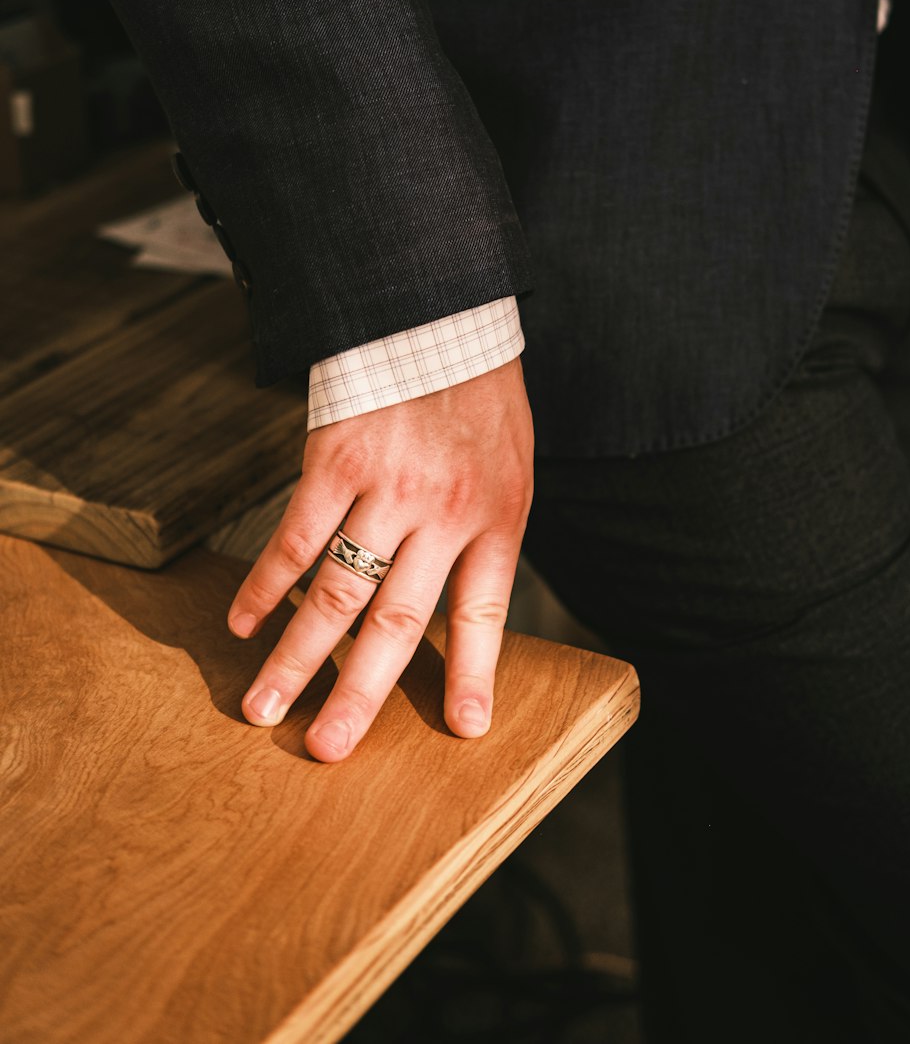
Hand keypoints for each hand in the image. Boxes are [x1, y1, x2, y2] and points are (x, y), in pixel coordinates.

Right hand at [227, 358, 533, 760]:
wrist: (437, 315)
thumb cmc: (477, 399)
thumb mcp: (510, 466)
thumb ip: (487, 532)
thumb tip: (460, 604)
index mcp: (496, 517)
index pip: (484, 613)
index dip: (474, 674)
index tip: (464, 730)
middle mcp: (442, 513)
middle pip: (396, 622)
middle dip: (359, 694)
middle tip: (325, 749)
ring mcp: (385, 489)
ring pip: (335, 591)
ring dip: (295, 655)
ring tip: (264, 706)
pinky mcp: (334, 461)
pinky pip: (293, 537)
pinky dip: (266, 584)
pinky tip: (244, 622)